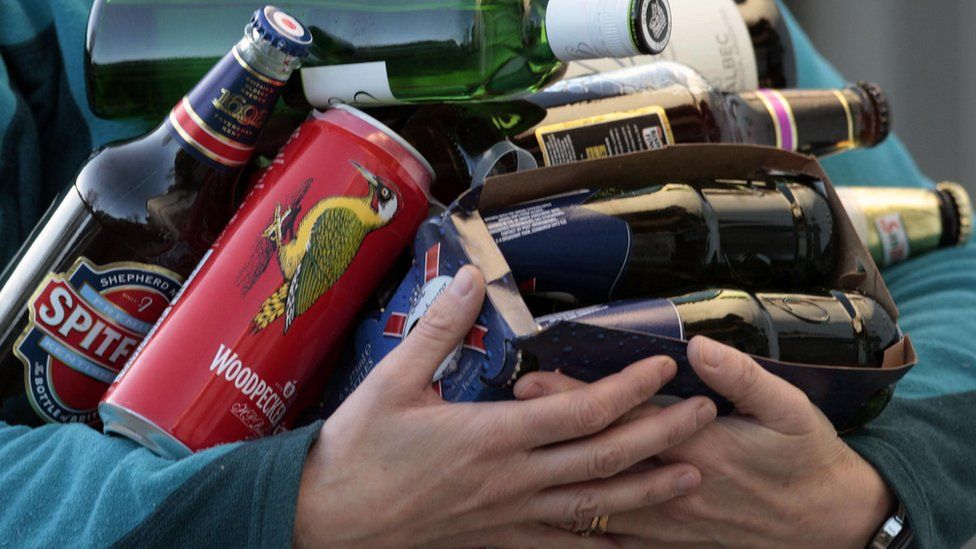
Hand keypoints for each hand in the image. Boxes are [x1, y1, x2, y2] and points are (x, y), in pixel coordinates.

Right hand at [294, 267, 716, 547]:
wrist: (326, 519)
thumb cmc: (358, 449)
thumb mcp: (392, 379)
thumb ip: (439, 330)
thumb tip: (471, 278)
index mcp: (490, 434)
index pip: (577, 412)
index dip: (626, 390)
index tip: (662, 367)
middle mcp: (511, 478)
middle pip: (602, 460)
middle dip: (658, 436)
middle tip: (703, 417)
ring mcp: (508, 516)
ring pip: (593, 508)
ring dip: (647, 492)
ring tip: (692, 477)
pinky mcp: (496, 540)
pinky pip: (559, 547)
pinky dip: (598, 545)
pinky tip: (628, 546)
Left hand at [515, 336, 895, 547]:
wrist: (828, 524)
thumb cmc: (807, 459)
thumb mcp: (789, 410)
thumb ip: (743, 378)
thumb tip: (699, 348)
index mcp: (699, 447)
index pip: (625, 417)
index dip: (577, 397)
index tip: (535, 379)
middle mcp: (674, 487)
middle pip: (599, 454)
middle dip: (550, 432)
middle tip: (506, 411)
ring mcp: (669, 521)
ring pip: (601, 496)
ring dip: (557, 472)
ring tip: (518, 453)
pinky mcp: (672, 541)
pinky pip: (617, 537)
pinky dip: (582, 523)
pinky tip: (549, 513)